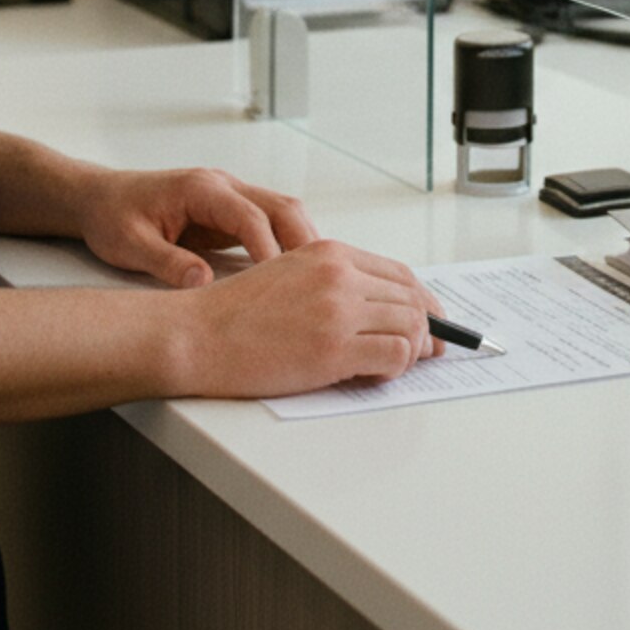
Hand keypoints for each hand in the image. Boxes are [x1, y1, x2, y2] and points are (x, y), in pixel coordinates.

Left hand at [76, 166, 319, 288]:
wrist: (100, 198)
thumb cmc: (112, 216)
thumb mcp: (129, 244)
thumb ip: (166, 262)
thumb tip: (202, 285)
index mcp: (201, 189)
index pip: (249, 216)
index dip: (269, 250)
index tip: (283, 284)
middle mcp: (223, 185)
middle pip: (282, 207)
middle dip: (304, 244)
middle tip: (318, 285)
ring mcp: (231, 196)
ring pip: (284, 212)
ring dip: (302, 244)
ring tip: (314, 285)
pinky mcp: (232, 212)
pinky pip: (271, 224)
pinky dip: (288, 246)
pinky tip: (294, 277)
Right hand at [167, 239, 445, 397]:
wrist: (197, 335)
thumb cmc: (234, 315)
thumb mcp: (289, 275)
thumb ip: (334, 285)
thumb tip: (381, 311)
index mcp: (330, 253)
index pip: (401, 275)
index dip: (424, 302)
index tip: (432, 322)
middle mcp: (339, 275)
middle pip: (413, 300)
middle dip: (427, 330)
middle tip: (428, 353)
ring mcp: (338, 310)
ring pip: (411, 327)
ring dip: (411, 352)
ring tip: (389, 366)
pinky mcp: (333, 348)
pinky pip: (395, 355)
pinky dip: (395, 369)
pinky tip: (373, 375)